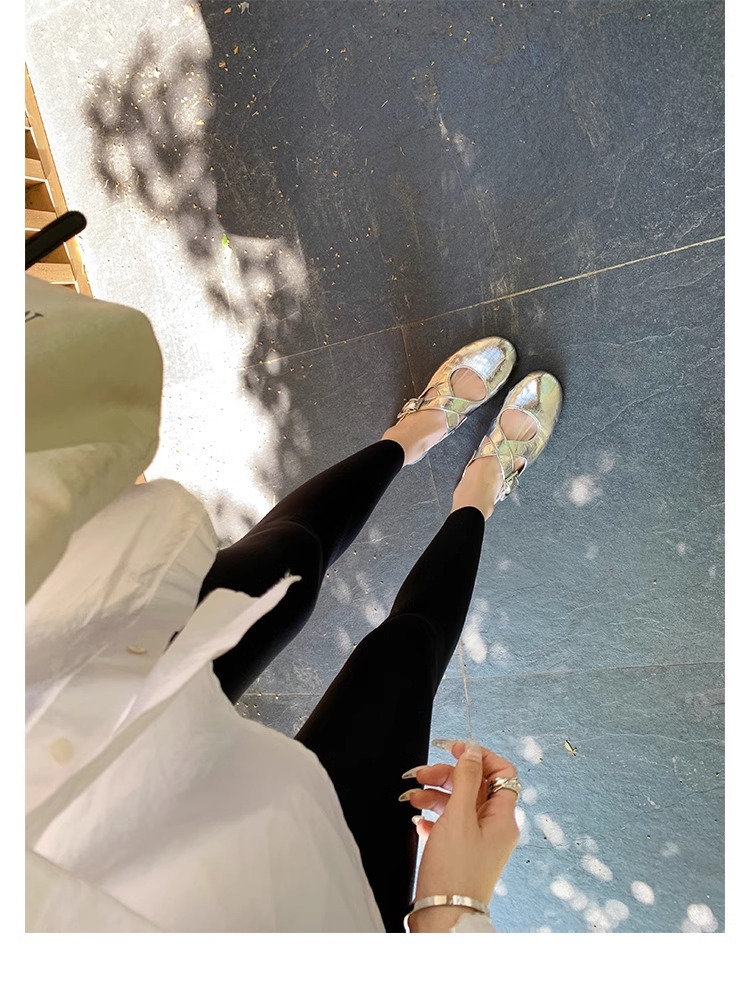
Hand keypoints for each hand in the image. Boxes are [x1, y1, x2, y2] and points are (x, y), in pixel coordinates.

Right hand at [406, 740, 519, 932]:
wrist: (443, 918)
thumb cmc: (454, 872)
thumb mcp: (459, 817)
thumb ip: (466, 780)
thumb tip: (472, 750)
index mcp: (503, 818)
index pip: (501, 772)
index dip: (478, 757)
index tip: (454, 749)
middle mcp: (495, 828)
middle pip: (475, 785)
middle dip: (447, 775)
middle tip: (421, 774)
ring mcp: (479, 841)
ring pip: (459, 803)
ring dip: (435, 794)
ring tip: (411, 796)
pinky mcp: (462, 852)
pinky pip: (450, 824)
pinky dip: (433, 817)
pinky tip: (418, 820)